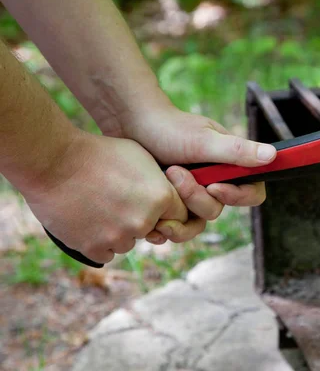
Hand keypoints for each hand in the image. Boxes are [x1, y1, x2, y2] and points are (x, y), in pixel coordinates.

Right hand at [21, 132, 205, 263]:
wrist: (53, 162)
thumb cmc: (99, 152)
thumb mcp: (141, 157)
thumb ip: (160, 182)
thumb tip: (170, 196)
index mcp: (160, 198)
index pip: (179, 216)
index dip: (165, 210)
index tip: (151, 203)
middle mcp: (143, 221)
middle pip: (151, 230)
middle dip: (139, 220)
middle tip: (118, 201)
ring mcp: (118, 237)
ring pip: (127, 243)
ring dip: (117, 232)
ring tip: (99, 208)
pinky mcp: (93, 248)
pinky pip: (106, 254)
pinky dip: (98, 242)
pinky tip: (89, 221)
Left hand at [115, 102, 275, 235]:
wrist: (129, 126)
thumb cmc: (169, 127)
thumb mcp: (203, 140)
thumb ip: (238, 150)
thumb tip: (273, 155)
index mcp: (230, 166)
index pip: (252, 192)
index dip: (237, 196)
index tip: (214, 185)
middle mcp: (215, 182)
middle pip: (218, 209)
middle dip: (195, 197)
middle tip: (174, 172)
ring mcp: (192, 195)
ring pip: (196, 221)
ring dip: (178, 208)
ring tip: (161, 180)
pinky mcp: (172, 205)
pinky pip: (175, 226)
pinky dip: (164, 225)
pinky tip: (152, 214)